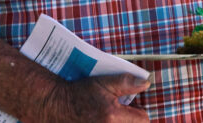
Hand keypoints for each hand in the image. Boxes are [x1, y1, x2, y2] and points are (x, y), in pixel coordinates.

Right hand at [37, 73, 151, 122]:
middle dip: (132, 120)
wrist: (56, 106)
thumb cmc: (80, 93)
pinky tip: (105, 121)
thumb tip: (146, 83)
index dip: (140, 111)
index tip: (132, 106)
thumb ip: (126, 82)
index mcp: (113, 115)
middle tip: (121, 112)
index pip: (143, 119)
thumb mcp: (104, 82)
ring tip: (112, 117)